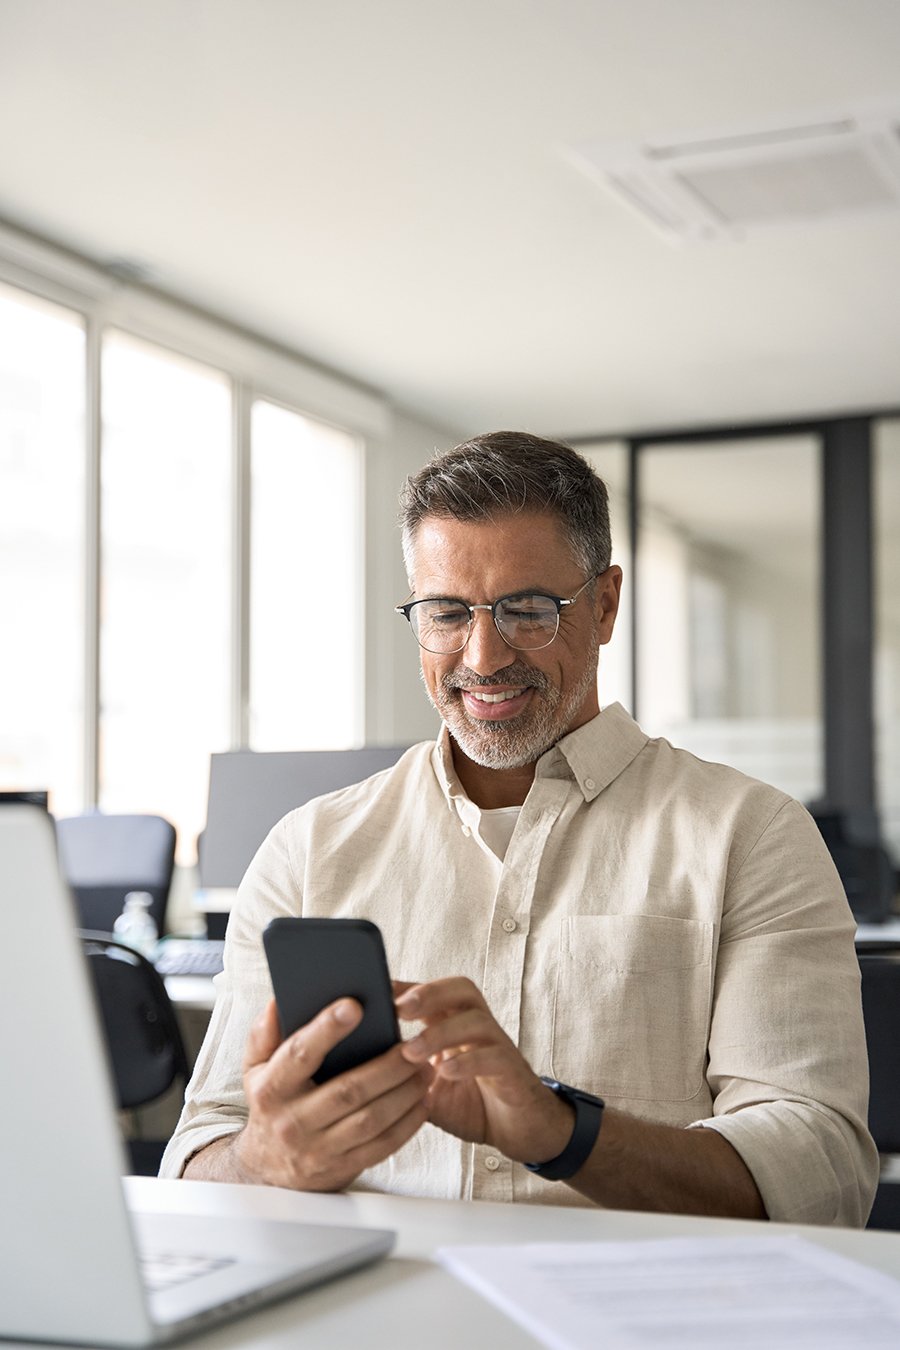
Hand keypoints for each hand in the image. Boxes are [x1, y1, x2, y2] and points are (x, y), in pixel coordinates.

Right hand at [231, 996, 430, 1190]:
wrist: (268, 1169)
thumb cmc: (270, 1105)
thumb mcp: (255, 1068)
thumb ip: (264, 1033)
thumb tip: (279, 1001)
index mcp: (272, 1089)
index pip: (300, 1054)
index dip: (327, 1029)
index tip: (355, 1005)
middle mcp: (293, 1121)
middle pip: (348, 1091)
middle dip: (388, 1066)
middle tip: (415, 1045)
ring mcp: (318, 1149)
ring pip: (371, 1120)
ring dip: (405, 1093)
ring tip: (426, 1069)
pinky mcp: (342, 1168)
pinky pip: (382, 1146)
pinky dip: (408, 1123)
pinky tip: (422, 1101)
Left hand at [395, 978, 573, 1164]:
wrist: (517, 1130)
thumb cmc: (470, 1103)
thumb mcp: (426, 1089)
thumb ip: (401, 1076)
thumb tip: (358, 1071)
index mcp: (455, 1025)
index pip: (433, 993)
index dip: (407, 987)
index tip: (378, 990)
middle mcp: (477, 1028)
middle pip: (460, 990)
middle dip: (429, 993)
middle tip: (399, 1009)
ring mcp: (497, 1046)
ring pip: (476, 1020)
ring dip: (441, 1032)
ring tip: (412, 1051)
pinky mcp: (512, 1071)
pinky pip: (494, 1056)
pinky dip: (468, 1061)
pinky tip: (445, 1072)